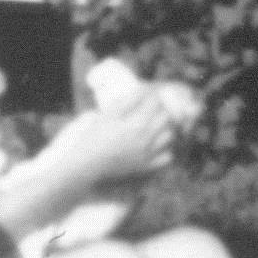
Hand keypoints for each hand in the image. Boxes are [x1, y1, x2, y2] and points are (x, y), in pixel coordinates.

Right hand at [62, 92, 176, 191]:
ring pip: (169, 136)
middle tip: (153, 108)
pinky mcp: (146, 167)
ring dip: (165, 127)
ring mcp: (148, 154)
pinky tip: (156, 145)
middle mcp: (146, 139)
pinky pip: (167, 157)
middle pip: (166, 118)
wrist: (88, 164)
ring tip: (156, 125)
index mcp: (136, 124)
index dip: (154, 96)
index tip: (150, 95)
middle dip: (162, 109)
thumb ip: (125, 103)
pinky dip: (165, 149)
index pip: (155, 103)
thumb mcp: (107, 116)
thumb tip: (141, 90)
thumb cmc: (94, 138)